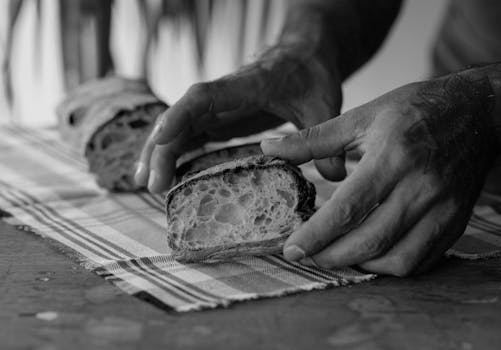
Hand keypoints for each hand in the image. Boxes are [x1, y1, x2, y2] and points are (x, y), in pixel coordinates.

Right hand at [135, 44, 344, 192]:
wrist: (305, 56)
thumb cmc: (311, 75)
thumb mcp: (324, 105)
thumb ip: (324, 137)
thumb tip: (334, 177)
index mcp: (246, 85)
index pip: (204, 96)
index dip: (180, 116)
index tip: (160, 139)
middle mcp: (224, 96)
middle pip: (181, 117)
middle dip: (161, 148)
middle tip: (151, 184)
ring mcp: (219, 107)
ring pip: (179, 127)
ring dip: (160, 153)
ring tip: (145, 184)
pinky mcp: (221, 118)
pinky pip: (190, 135)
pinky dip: (175, 153)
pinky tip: (165, 175)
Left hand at [262, 73, 497, 275]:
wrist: (476, 113)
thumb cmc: (414, 110)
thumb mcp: (361, 117)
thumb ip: (312, 139)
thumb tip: (269, 148)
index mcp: (392, 158)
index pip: (347, 209)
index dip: (315, 235)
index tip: (292, 249)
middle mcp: (420, 187)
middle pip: (369, 240)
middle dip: (331, 257)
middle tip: (308, 255)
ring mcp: (442, 208)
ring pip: (396, 258)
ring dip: (360, 265)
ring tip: (337, 254)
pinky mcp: (455, 222)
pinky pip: (421, 261)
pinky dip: (390, 266)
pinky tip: (371, 254)